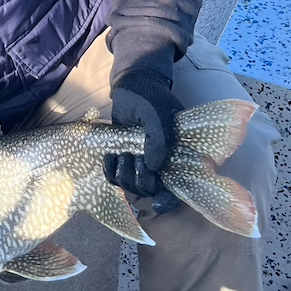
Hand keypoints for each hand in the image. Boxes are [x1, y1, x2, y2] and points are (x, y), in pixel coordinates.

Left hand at [103, 75, 182, 203]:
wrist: (133, 85)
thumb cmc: (150, 98)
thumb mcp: (156, 114)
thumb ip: (158, 138)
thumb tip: (154, 167)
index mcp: (178, 154)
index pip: (180, 186)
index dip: (170, 200)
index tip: (158, 204)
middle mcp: (162, 162)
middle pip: (152, 189)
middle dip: (140, 179)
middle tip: (134, 157)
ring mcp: (142, 162)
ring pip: (133, 186)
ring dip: (124, 174)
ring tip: (121, 154)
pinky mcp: (125, 159)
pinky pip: (116, 178)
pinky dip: (110, 171)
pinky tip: (110, 156)